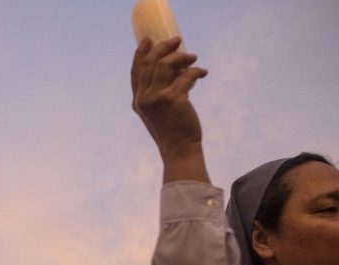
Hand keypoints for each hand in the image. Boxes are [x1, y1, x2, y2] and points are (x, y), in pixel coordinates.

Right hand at [131, 36, 206, 160]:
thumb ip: (160, 92)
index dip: (141, 53)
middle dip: (163, 47)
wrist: (179, 150)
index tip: (148, 39)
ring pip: (166, 65)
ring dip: (181, 57)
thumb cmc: (172, 132)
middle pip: (150, 63)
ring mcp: (157, 98)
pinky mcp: (174, 99)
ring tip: (193, 57)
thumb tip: (176, 68)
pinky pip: (186, 76)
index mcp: (138, 101)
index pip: (136, 71)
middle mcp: (144, 98)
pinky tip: (202, 72)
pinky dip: (196, 71)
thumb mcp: (159, 111)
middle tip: (177, 40)